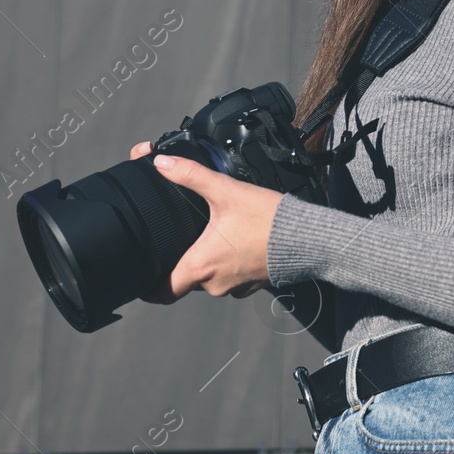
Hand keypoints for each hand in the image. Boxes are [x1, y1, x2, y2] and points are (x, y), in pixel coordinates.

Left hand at [129, 140, 283, 299]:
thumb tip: (161, 162)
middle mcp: (214, 283)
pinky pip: (231, 278)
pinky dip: (230, 263)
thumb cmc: (267, 219)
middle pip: (186, 279)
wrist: (308, 238)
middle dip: (184, 260)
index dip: (149, 286)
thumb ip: (190, 175)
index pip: (162, 291)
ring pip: (209, 278)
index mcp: (200, 266)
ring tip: (215, 235)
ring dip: (209, 261)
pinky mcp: (252, 284)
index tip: (144, 274)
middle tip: (185, 238)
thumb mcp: (225, 191)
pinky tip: (237, 242)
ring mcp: (235, 287)